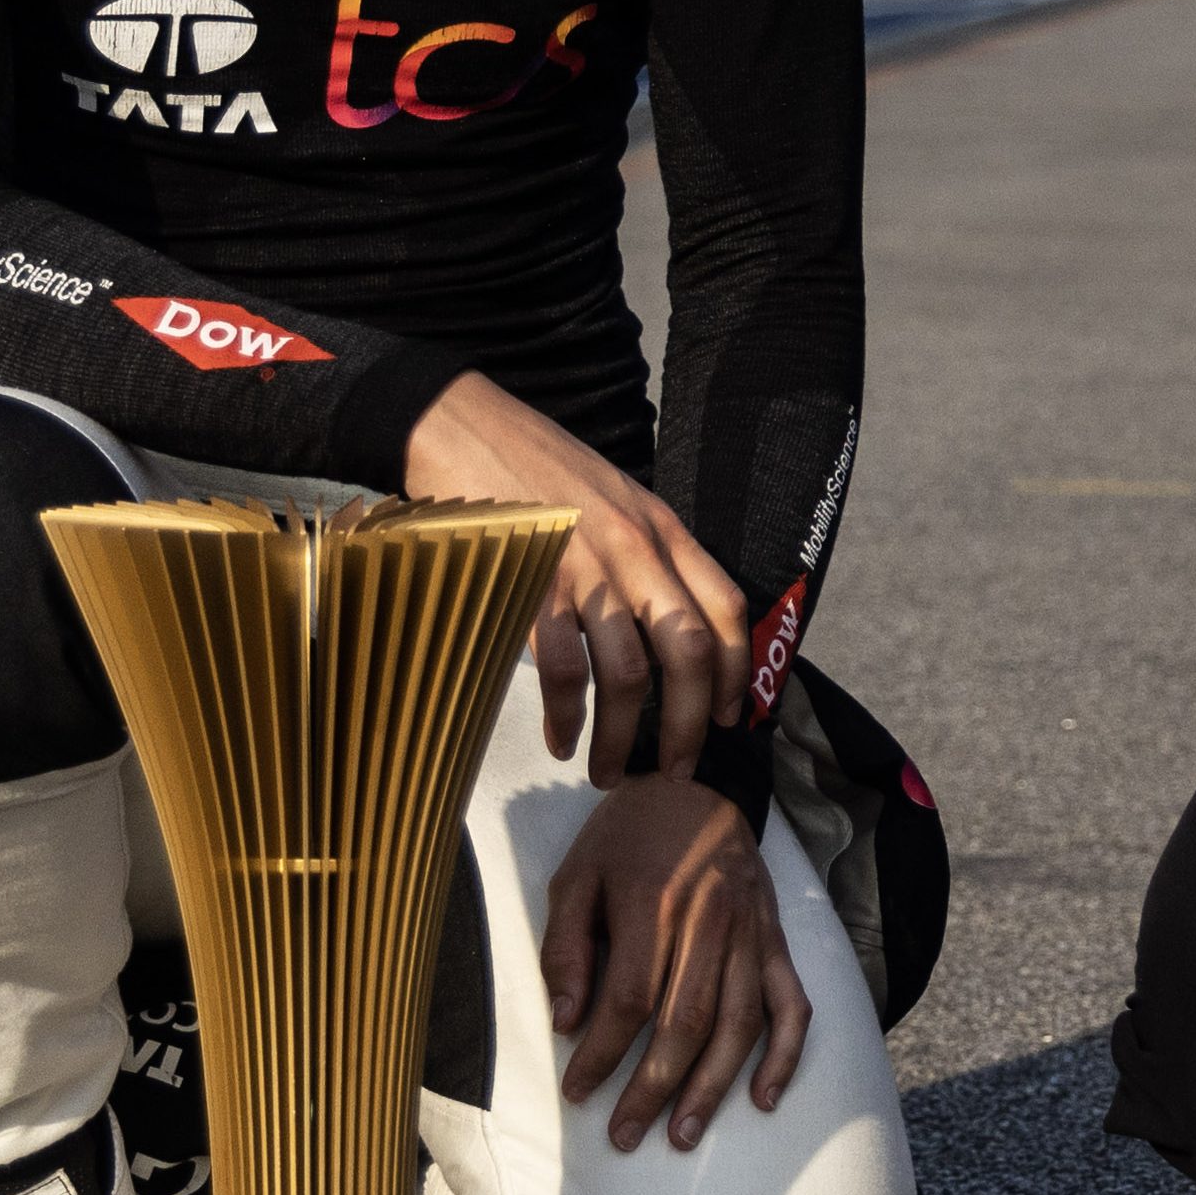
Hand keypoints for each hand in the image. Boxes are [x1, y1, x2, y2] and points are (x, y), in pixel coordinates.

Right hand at [407, 372, 752, 775]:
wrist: (458, 423)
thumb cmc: (533, 464)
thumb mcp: (613, 495)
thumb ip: (644, 548)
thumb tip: (661, 619)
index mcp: (662, 527)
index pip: (726, 606)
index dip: (737, 670)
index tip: (728, 717)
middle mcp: (635, 548)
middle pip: (689, 651)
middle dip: (690, 722)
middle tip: (677, 768)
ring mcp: (584, 567)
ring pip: (627, 673)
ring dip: (623, 736)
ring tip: (610, 771)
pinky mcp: (530, 585)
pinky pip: (561, 669)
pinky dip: (566, 717)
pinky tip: (562, 741)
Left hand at [539, 770, 811, 1153]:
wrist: (694, 787)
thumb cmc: (623, 837)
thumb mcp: (574, 877)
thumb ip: (565, 949)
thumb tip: (565, 1023)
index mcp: (653, 901)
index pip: (628, 999)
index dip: (600, 1054)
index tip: (576, 1092)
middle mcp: (710, 919)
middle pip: (685, 1021)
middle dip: (653, 1089)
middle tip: (624, 1135)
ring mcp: (752, 931)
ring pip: (739, 1022)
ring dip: (711, 1086)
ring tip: (682, 1135)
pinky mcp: (777, 938)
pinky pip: (792, 1004)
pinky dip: (783, 1055)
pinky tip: (762, 1097)